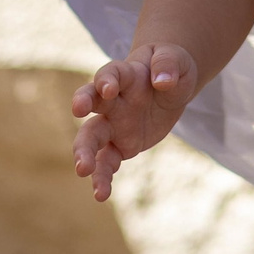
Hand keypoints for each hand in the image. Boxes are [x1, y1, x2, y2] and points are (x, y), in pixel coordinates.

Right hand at [70, 45, 197, 202]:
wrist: (169, 83)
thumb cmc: (169, 67)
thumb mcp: (176, 60)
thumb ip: (168, 65)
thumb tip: (163, 81)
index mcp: (126, 75)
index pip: (111, 73)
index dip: (106, 80)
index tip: (106, 89)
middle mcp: (113, 100)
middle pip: (91, 100)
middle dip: (82, 105)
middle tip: (77, 112)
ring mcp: (114, 124)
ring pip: (91, 137)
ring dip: (84, 151)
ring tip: (82, 170)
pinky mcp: (120, 145)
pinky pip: (107, 162)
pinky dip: (102, 177)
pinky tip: (101, 194)